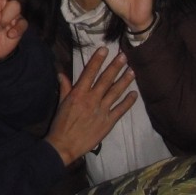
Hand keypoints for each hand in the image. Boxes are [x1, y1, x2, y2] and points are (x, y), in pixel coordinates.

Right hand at [45, 46, 136, 164]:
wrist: (64, 145)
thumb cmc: (61, 124)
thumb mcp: (61, 103)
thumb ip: (65, 88)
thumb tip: (62, 73)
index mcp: (79, 93)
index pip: (89, 72)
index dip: (97, 60)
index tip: (104, 49)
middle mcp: (92, 99)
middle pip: (105, 80)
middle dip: (115, 67)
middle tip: (124, 56)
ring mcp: (101, 111)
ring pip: (115, 92)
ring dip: (124, 81)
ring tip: (132, 71)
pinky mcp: (108, 122)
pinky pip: (120, 110)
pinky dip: (128, 102)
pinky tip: (134, 94)